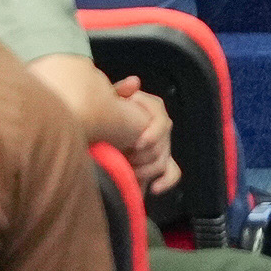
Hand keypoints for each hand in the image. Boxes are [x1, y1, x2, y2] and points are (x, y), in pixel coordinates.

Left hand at [114, 81, 178, 195]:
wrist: (98, 136)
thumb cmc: (103, 115)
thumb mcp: (108, 100)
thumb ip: (120, 91)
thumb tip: (135, 82)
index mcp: (150, 109)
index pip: (162, 119)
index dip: (152, 133)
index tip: (137, 144)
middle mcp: (159, 127)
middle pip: (164, 143)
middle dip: (146, 155)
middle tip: (127, 159)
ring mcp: (161, 145)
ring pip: (165, 160)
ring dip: (148, 169)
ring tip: (129, 172)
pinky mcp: (160, 164)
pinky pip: (172, 173)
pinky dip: (165, 181)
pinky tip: (154, 188)